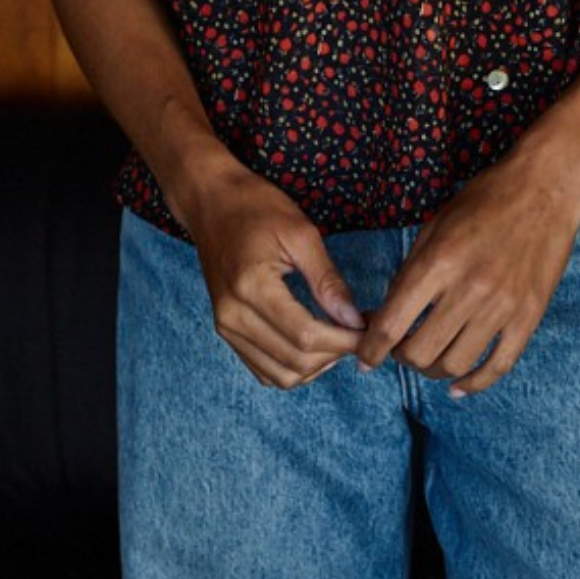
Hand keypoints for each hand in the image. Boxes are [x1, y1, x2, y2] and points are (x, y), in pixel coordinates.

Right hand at [181, 159, 364, 388]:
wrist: (211, 202)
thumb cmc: (256, 207)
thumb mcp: (301, 233)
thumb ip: (327, 280)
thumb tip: (354, 320)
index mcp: (251, 287)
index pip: (305, 335)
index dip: (343, 340)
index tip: (368, 329)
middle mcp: (233, 315)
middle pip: (294, 360)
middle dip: (335, 354)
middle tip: (359, 332)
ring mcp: (226, 326)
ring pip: (280, 376)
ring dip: (315, 367)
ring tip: (338, 339)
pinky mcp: (226, 331)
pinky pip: (263, 370)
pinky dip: (293, 368)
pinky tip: (313, 346)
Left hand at [357, 145, 579, 396]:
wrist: (545, 189)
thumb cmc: (484, 200)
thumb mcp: (434, 226)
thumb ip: (409, 272)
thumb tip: (383, 316)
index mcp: (439, 262)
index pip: (392, 325)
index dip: (370, 350)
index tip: (363, 360)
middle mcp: (469, 289)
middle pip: (420, 353)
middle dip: (400, 357)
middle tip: (400, 348)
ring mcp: (502, 307)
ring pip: (455, 365)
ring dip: (433, 369)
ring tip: (429, 358)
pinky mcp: (528, 317)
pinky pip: (497, 367)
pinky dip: (474, 383)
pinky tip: (458, 385)